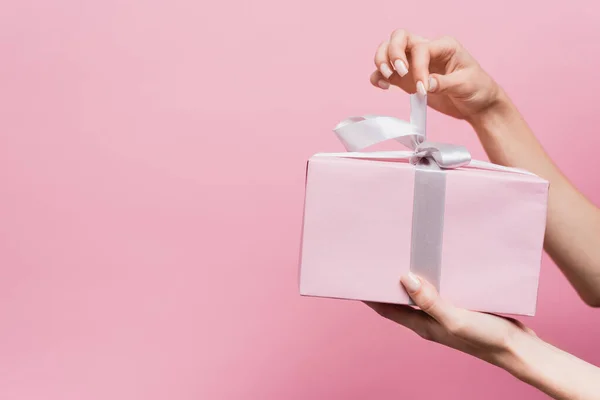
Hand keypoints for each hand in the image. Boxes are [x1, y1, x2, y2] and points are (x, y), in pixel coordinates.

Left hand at [365, 273, 535, 368]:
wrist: (518, 349)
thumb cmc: (486, 339)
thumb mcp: (455, 320)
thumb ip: (431, 302)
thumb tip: (405, 279)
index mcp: (422, 324)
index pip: (386, 308)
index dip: (370, 295)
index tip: (357, 275)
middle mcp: (429, 319)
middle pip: (400, 299)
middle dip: (387, 281)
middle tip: (379, 257)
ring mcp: (444, 313)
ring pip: (420, 292)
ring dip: (411, 276)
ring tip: (403, 252)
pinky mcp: (460, 306)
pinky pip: (440, 289)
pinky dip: (433, 276)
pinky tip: (436, 261)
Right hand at [370, 29, 501, 120]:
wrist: (477, 105)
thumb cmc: (476, 89)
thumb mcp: (465, 84)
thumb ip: (444, 83)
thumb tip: (425, 84)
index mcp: (443, 46)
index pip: (421, 48)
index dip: (418, 68)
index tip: (424, 89)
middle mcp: (426, 50)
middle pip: (399, 38)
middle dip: (393, 53)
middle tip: (400, 72)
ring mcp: (414, 64)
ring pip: (388, 50)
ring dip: (382, 61)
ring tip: (387, 77)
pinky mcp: (407, 80)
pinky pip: (386, 72)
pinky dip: (378, 76)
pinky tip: (383, 85)